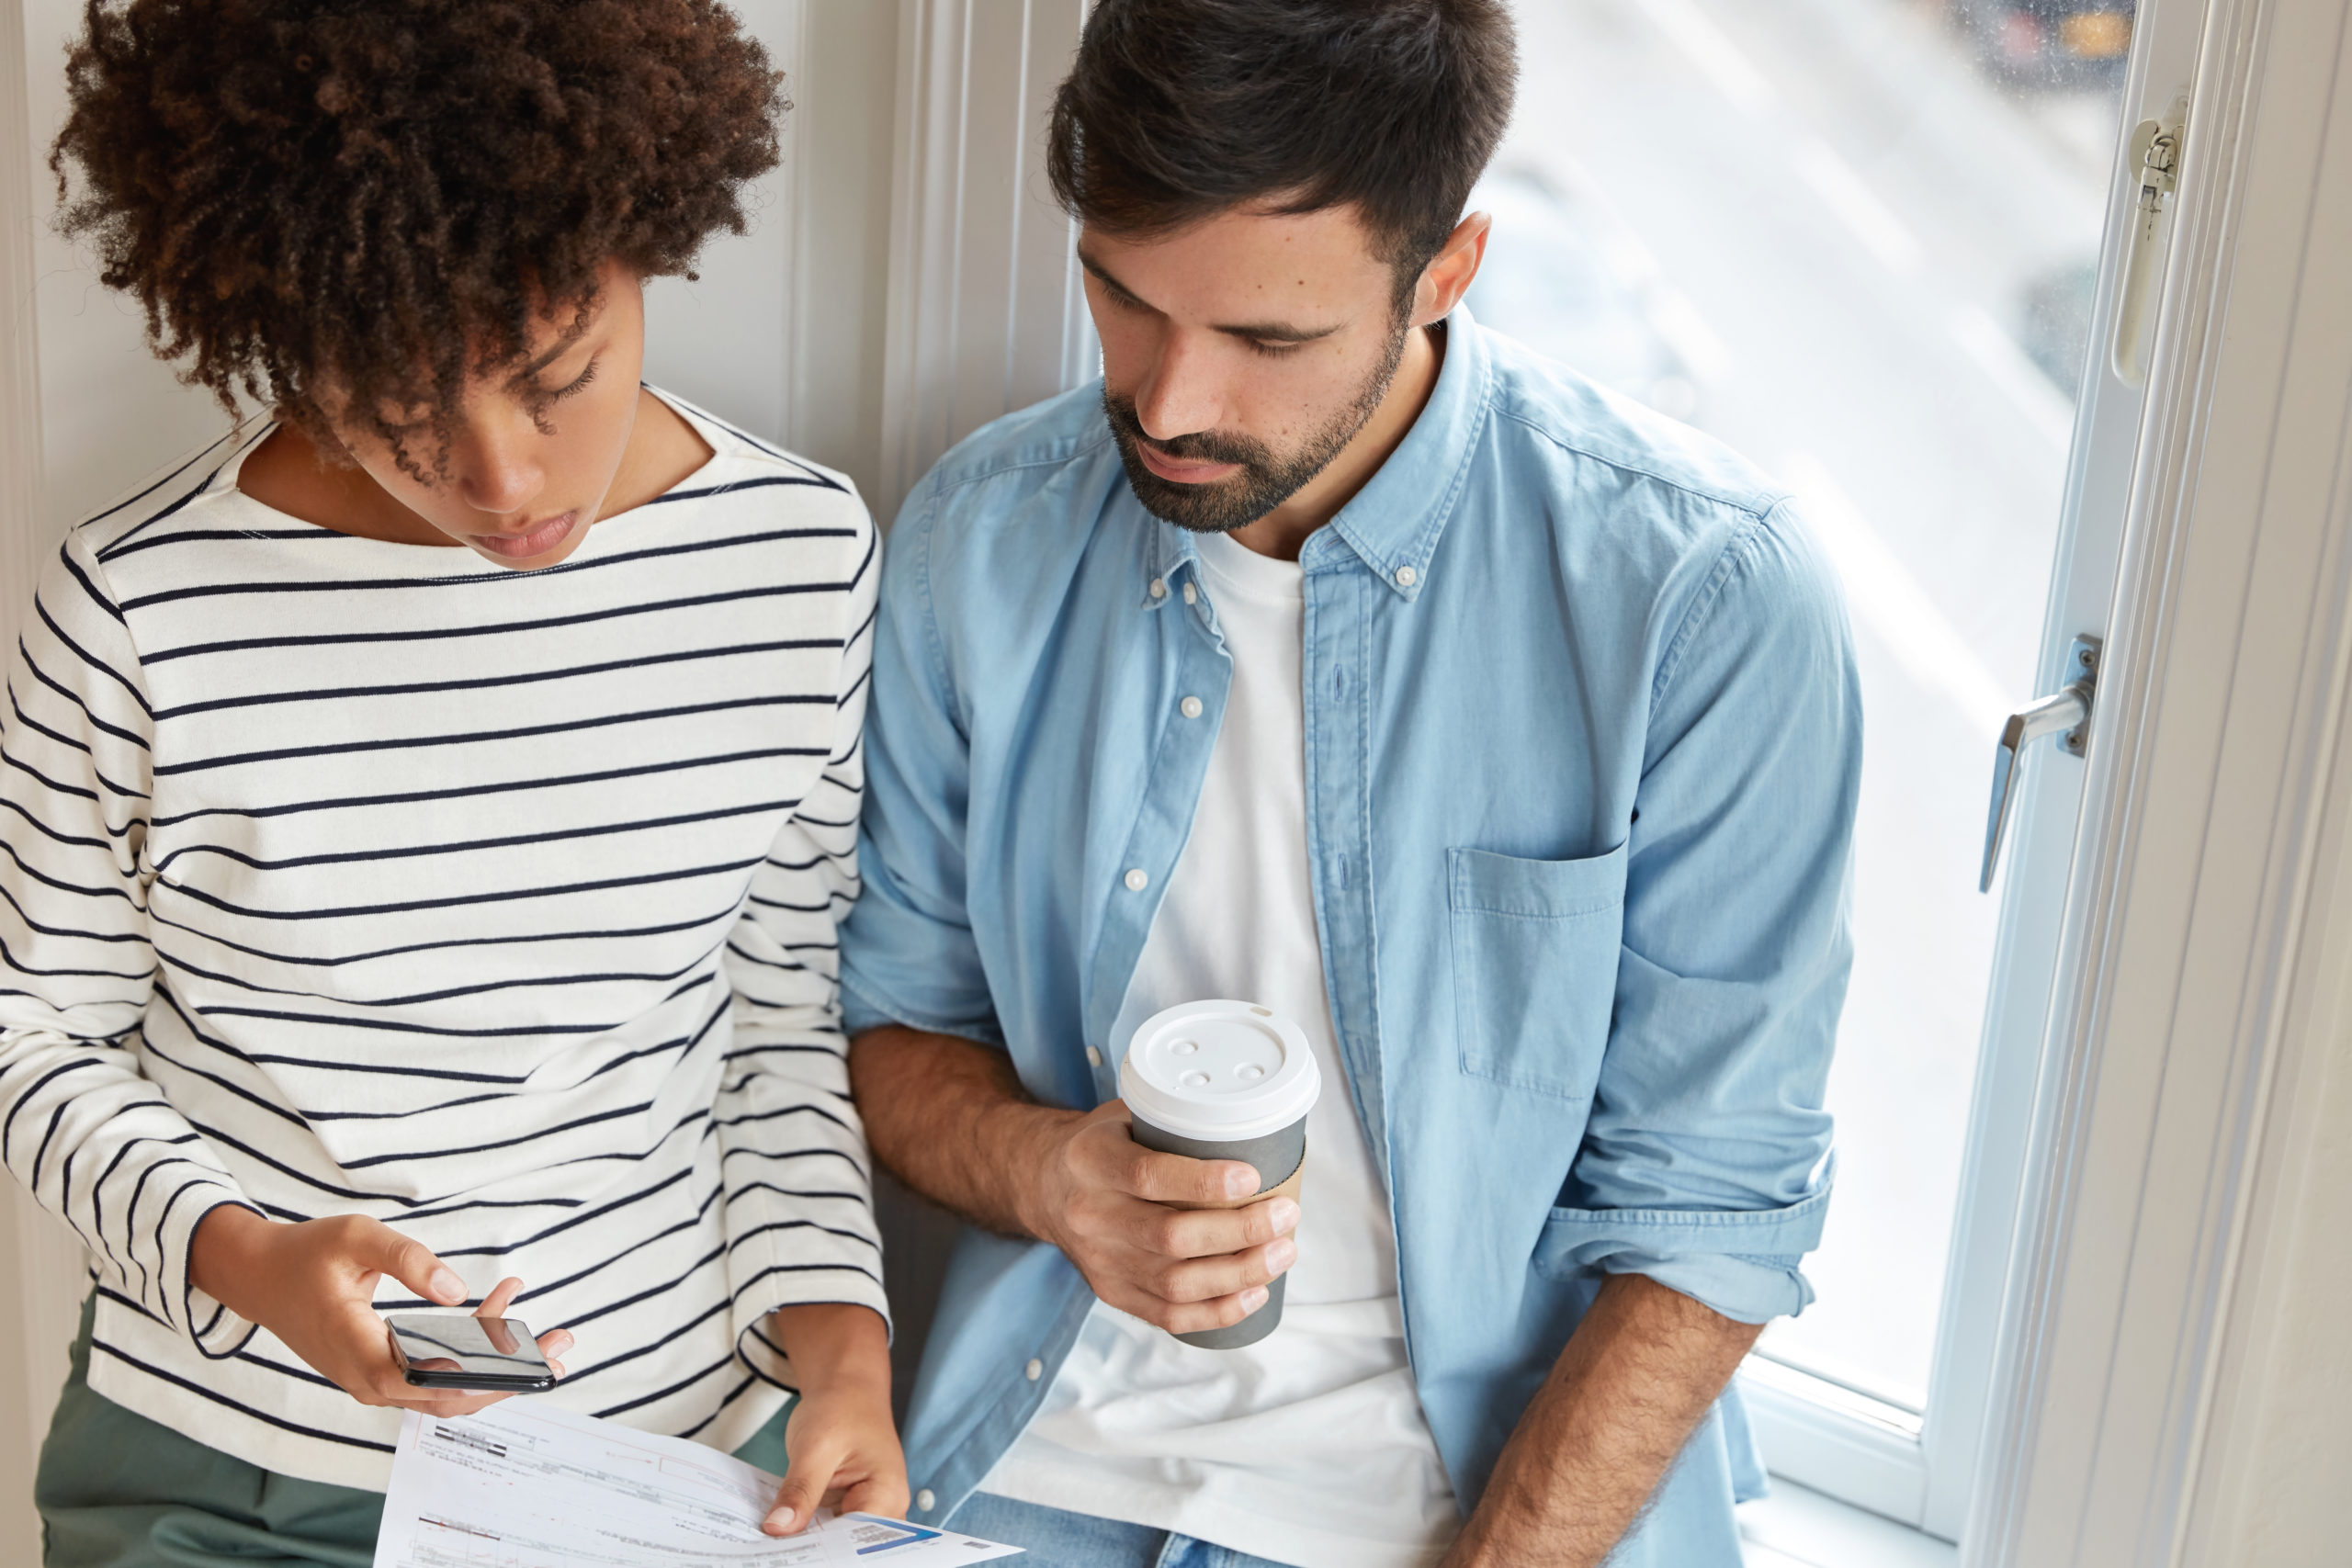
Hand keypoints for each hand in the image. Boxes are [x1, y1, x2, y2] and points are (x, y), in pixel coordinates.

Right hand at [188, 1206, 572, 1417]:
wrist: (261, 1277)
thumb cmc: (306, 1255)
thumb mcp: (356, 1237)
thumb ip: (407, 1258)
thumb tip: (458, 1290)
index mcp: (363, 1354)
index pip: (437, 1379)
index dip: (489, 1371)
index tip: (533, 1351)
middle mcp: (370, 1381)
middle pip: (452, 1396)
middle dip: (512, 1375)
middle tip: (563, 1345)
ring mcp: (376, 1383)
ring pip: (448, 1392)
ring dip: (499, 1370)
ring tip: (549, 1340)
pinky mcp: (382, 1373)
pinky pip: (436, 1376)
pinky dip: (474, 1356)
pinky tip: (502, 1317)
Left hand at [760, 1303, 906, 1534]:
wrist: (846, 1385)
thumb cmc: (842, 1406)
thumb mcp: (815, 1446)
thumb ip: (800, 1490)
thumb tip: (776, 1529)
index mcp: (887, 1495)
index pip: (855, 1543)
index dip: (821, 1552)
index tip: (784, 1555)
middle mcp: (883, 1508)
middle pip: (845, 1546)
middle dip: (811, 1549)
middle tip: (771, 1549)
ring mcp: (865, 1509)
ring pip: (833, 1540)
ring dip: (804, 1541)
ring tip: (771, 1544)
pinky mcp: (848, 1507)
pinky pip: (825, 1527)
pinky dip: (803, 1528)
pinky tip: (779, 1529)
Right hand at [1016, 1099, 1299, 1335]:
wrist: (1043, 1186)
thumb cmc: (1103, 1146)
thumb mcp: (1123, 1116)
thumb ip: (1174, 1123)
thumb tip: (1256, 1126)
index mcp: (1091, 1162)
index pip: (1148, 1177)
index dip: (1203, 1182)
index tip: (1253, 1177)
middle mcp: (1090, 1216)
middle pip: (1170, 1237)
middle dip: (1239, 1232)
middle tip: (1286, 1216)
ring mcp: (1099, 1261)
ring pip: (1176, 1284)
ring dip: (1240, 1274)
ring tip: (1282, 1253)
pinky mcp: (1111, 1292)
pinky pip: (1168, 1316)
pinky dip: (1218, 1311)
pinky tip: (1255, 1293)